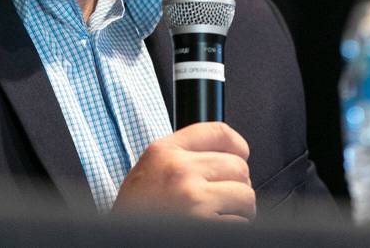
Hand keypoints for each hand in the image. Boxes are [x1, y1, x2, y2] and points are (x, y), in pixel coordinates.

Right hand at [112, 122, 254, 220]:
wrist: (123, 239)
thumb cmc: (136, 211)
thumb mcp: (149, 169)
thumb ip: (181, 156)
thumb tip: (224, 154)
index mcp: (164, 151)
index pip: (218, 132)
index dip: (237, 144)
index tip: (241, 154)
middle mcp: (180, 170)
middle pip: (239, 167)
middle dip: (236, 185)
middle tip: (221, 199)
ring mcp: (193, 198)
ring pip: (246, 196)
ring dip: (239, 210)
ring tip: (216, 215)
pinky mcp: (205, 224)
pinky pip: (240, 223)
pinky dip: (234, 228)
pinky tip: (212, 228)